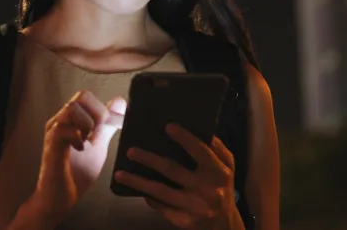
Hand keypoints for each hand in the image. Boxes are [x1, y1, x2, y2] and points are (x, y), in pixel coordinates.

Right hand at [30, 90, 125, 225]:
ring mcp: (53, 133)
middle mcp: (59, 122)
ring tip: (88, 140)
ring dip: (87, 123)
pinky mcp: (51, 146)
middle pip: (80, 97)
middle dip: (98, 113)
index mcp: (70, 120)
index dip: (104, 108)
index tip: (114, 125)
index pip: (86, 96)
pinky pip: (62, 130)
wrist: (59, 198)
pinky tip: (81, 148)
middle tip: (99, 134)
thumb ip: (107, 126)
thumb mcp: (98, 146)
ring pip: (71, 108)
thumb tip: (119, 103)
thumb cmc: (75, 173)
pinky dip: (76, 136)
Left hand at [113, 124, 241, 229]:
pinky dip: (147, 195)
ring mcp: (194, 207)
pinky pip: (160, 205)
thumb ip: (215, 148)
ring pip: (160, 191)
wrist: (224, 224)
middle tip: (131, 151)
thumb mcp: (226, 166)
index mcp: (218, 172)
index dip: (185, 139)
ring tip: (120, 174)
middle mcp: (207, 190)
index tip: (168, 126)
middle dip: (149, 160)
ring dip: (137, 182)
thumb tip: (194, 126)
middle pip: (173, 170)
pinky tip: (135, 187)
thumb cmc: (220, 186)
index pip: (201, 152)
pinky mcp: (183, 220)